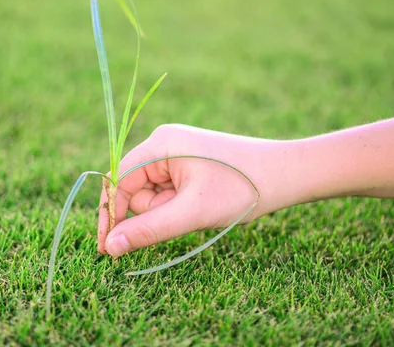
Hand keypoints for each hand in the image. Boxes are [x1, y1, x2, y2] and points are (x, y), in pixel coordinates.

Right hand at [97, 124, 302, 256]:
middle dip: (151, 212)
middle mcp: (164, 144)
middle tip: (183, 218)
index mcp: (160, 143)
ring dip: (168, 211)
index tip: (107, 249)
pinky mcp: (188, 165)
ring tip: (199, 209)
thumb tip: (110, 247)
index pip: (118, 179)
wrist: (286, 174)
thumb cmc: (241, 188)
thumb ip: (149, 230)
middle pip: (134, 189)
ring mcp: (177, 154)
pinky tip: (202, 205)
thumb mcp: (191, 213)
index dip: (110, 213)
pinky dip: (178, 207)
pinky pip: (168, 192)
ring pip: (152, 195)